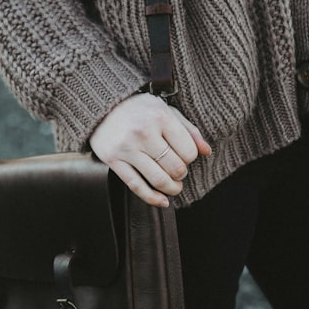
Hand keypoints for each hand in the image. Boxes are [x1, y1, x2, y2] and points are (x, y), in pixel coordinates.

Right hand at [89, 94, 211, 206]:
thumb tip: (206, 152)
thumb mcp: (166, 111)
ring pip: (158, 180)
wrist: (102, 106)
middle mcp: (143, 132)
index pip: (188, 151)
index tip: (184, 156)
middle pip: (175, 168)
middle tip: (177, 170)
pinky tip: (162, 202)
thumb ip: (188, 130)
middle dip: (181, 174)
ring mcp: (127, 148)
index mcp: (160, 117)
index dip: (190, 158)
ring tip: (173, 186)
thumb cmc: (139, 109)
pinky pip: (136, 186)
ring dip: (171, 188)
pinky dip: (152, 198)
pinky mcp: (113, 160)